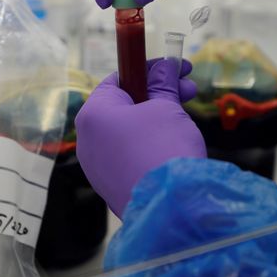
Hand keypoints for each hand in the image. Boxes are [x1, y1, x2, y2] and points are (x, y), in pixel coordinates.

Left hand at [76, 59, 205, 216]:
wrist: (170, 209)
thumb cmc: (164, 149)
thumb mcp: (167, 107)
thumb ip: (163, 84)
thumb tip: (164, 68)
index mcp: (93, 114)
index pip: (118, 78)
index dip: (148, 69)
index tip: (175, 67)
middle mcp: (88, 139)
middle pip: (124, 105)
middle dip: (158, 94)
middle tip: (189, 89)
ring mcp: (97, 166)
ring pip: (128, 131)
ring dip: (156, 118)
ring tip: (186, 117)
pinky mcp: (110, 185)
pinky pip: (129, 154)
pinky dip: (149, 144)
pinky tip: (174, 143)